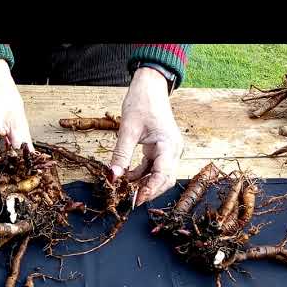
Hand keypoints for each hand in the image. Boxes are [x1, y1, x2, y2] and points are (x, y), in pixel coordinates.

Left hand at [110, 67, 182, 205]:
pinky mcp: (162, 149)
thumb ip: (121, 154)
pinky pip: (154, 167)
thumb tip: (112, 177)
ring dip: (144, 184)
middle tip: (129, 199)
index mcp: (169, 145)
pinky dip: (142, 175)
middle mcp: (174, 150)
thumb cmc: (142, 102)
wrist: (151, 86)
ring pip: (160, 175)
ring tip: (126, 189)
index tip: (134, 200)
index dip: (150, 190)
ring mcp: (170, 150)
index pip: (163, 176)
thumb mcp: (128, 129)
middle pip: (165, 180)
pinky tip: (128, 177)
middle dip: (148, 191)